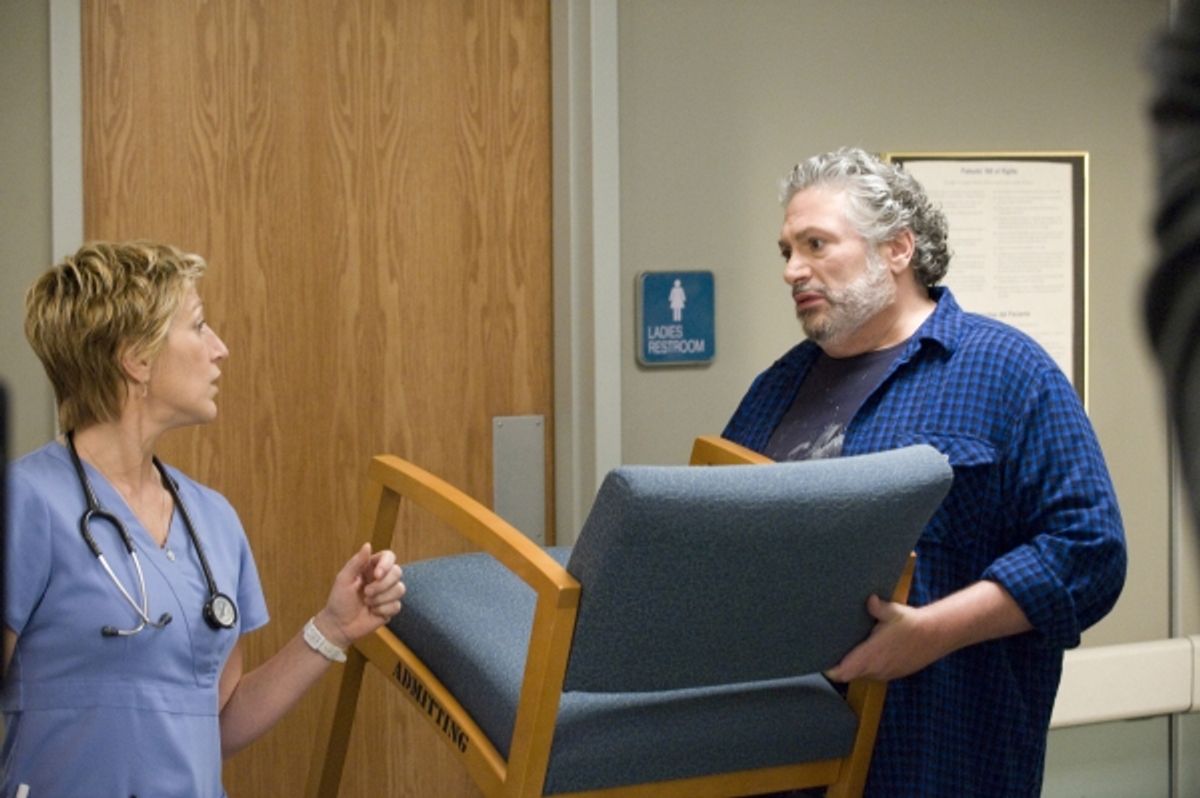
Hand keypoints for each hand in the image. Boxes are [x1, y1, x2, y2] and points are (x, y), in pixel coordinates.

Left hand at [315, 543, 405, 648]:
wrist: (339, 625)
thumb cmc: (339, 600)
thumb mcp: (344, 579)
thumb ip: (356, 562)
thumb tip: (368, 545)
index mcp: (371, 568)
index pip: (389, 557)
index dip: (387, 564)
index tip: (377, 575)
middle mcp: (382, 579)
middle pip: (397, 572)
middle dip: (382, 585)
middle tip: (366, 593)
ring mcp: (388, 594)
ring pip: (400, 589)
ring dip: (381, 598)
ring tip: (368, 603)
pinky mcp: (391, 608)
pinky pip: (397, 605)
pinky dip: (383, 610)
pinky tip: (373, 612)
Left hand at [823, 595, 939, 682]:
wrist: (937, 635)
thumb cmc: (912, 623)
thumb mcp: (893, 612)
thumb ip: (877, 607)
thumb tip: (870, 600)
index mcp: (871, 655)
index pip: (844, 672)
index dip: (831, 670)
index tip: (822, 662)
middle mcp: (877, 668)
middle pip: (850, 674)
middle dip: (840, 666)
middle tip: (831, 652)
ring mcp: (886, 673)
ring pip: (863, 675)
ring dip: (855, 666)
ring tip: (848, 652)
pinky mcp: (895, 673)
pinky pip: (876, 674)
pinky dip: (869, 667)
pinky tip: (869, 654)